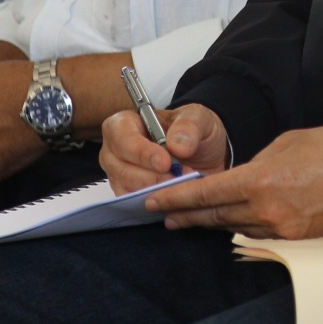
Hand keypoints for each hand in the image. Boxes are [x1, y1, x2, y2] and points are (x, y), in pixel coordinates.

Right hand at [99, 102, 230, 193]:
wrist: (206, 157)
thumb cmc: (195, 133)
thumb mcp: (199, 118)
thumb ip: (189, 126)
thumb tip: (176, 146)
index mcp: (126, 122)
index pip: (121, 135)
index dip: (141, 151)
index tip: (165, 163)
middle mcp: (115, 149)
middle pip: (121, 167)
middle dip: (152, 176)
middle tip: (180, 176)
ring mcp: (118, 174)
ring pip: (127, 188)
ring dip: (157, 190)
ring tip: (181, 184)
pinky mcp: (127, 195)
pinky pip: (134, 204)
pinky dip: (156, 202)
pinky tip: (174, 195)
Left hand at [138, 124, 322, 239]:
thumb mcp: (284, 144)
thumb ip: (255, 164)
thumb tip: (238, 179)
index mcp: (259, 180)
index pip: (206, 194)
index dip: (176, 200)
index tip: (154, 203)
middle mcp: (266, 210)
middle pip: (216, 217)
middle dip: (188, 216)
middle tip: (165, 217)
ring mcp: (283, 229)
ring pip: (237, 229)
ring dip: (214, 223)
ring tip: (193, 220)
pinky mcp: (299, 240)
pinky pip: (261, 235)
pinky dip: (244, 229)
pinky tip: (232, 225)